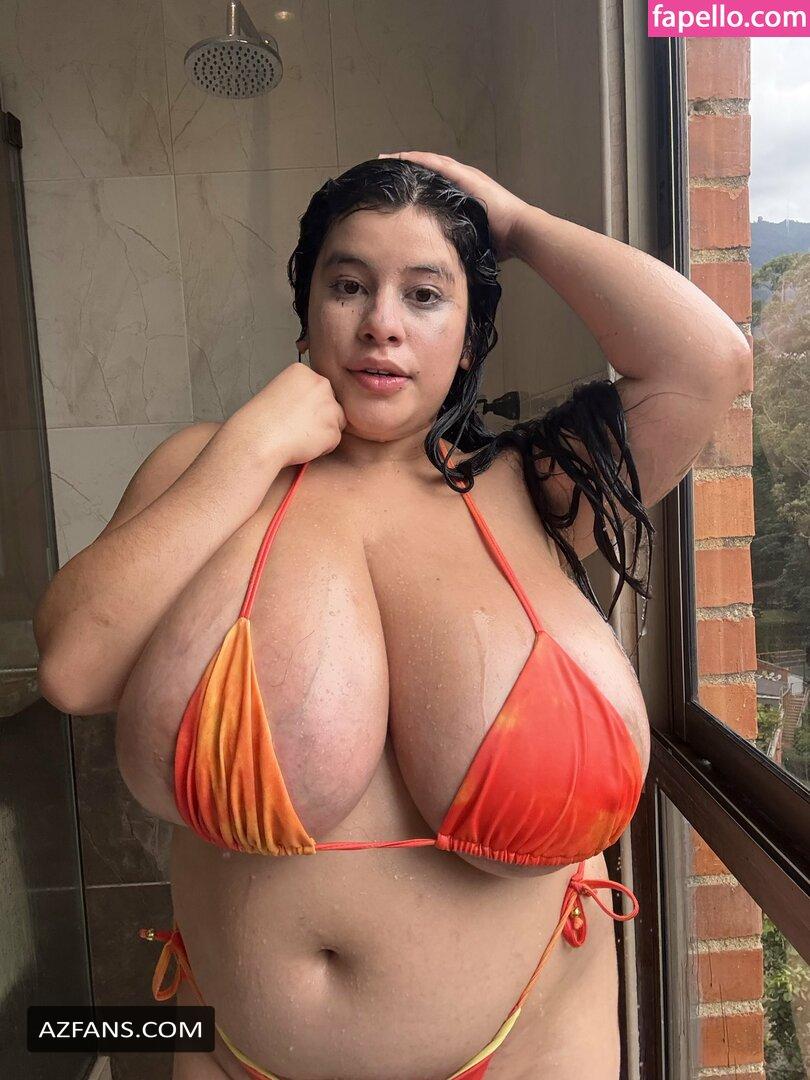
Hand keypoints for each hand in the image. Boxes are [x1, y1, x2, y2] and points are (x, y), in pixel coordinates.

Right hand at [233, 362, 346, 468]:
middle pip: (332, 402)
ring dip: (323, 431)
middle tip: (297, 424)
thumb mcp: (278, 390)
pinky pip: (333, 440)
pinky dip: (321, 447)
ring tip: (298, 434)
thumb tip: (314, 403)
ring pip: (336, 421)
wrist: (258, 440)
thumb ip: (301, 392)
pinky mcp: (333, 430)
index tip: (293, 411)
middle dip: (319, 415)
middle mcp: (321, 385)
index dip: (307, 404)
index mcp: (303, 372)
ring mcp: (330, 408)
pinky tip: (302, 444)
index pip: (319, 388)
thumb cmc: (261, 421)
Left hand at [377, 151, 528, 262]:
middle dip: (405, 166)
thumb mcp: (470, 241)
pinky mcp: (466, 176)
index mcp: (463, 196)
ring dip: (407, 159)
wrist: (519, 232)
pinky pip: (437, 164)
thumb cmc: (500, 242)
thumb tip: (444, 264)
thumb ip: (456, 244)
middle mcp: (463, 181)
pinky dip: (419, 159)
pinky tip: (403, 157)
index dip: (412, 183)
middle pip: (428, 169)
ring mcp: (465, 176)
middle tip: (383, 163)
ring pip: (430, 162)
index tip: (393, 185)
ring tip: (386, 157)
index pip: (432, 185)